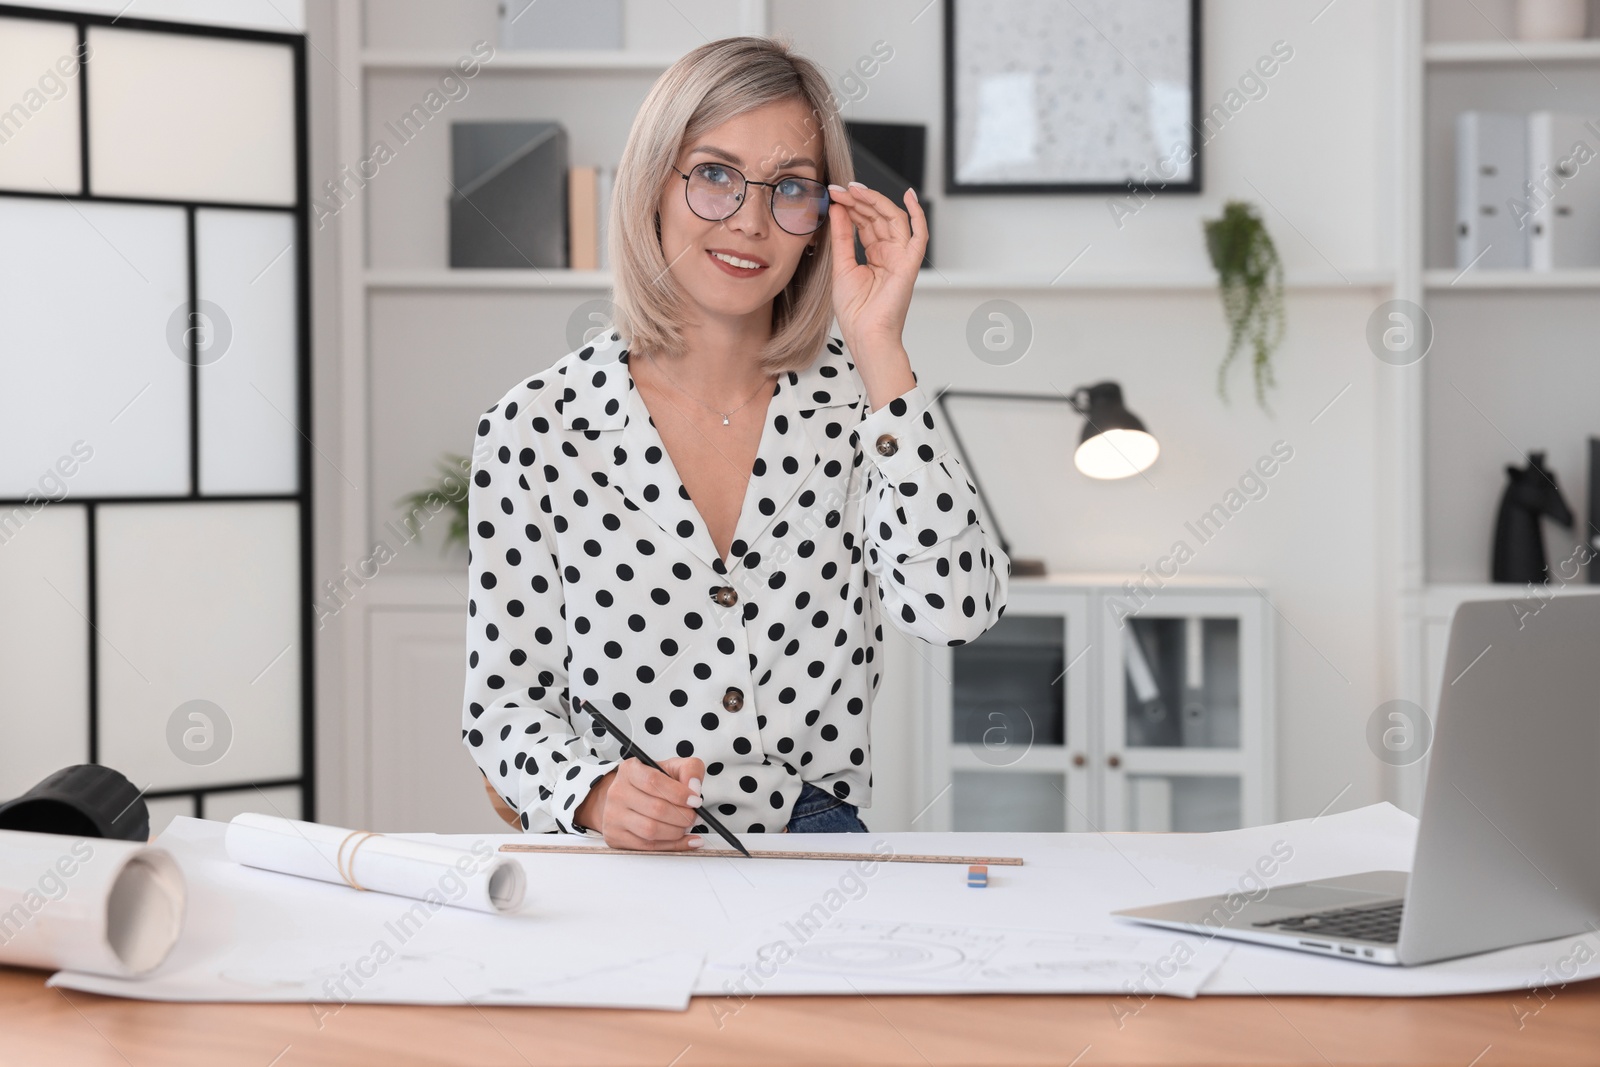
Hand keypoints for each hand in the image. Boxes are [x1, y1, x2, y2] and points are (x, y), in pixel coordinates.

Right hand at [574, 756, 705, 850]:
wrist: (627, 798)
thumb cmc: (652, 783)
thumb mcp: (672, 767)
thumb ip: (689, 770)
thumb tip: (694, 788)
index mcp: (630, 770)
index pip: (653, 782)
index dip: (679, 793)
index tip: (696, 801)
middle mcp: (617, 792)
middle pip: (655, 809)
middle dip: (682, 816)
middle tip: (695, 817)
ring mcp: (613, 816)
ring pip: (650, 830)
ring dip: (677, 832)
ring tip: (688, 826)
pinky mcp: (615, 836)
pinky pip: (647, 846)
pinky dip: (671, 846)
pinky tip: (685, 840)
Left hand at [826, 181, 926, 358]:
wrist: (865, 335)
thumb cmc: (855, 311)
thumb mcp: (841, 266)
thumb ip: (842, 236)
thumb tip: (838, 208)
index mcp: (875, 256)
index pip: (866, 222)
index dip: (851, 206)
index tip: (833, 193)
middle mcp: (890, 253)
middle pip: (878, 217)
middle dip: (859, 200)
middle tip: (840, 188)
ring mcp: (901, 257)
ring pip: (893, 219)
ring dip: (875, 201)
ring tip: (854, 190)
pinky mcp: (910, 264)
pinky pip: (919, 235)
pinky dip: (917, 214)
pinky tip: (909, 196)